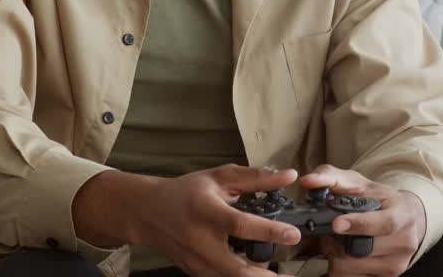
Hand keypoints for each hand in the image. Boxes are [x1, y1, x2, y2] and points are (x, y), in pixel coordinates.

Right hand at [136, 165, 301, 276]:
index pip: (240, 225)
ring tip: (278, 275)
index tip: (294, 234)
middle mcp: (201, 242)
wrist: (148, 213)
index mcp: (207, 212)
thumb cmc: (186, 192)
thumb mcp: (220, 177)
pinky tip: (257, 271)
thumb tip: (289, 176)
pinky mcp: (196, 274)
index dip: (269, 231)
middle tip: (288, 276)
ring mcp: (197, 262)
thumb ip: (256, 178)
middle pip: (237, 269)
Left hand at [298, 165, 426, 276]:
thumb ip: (332, 177)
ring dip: (337, 256)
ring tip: (339, 241)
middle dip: (338, 241)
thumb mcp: (360, 183)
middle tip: (332, 230)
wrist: (407, 219)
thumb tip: (308, 181)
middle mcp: (404, 242)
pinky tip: (346, 254)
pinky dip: (342, 268)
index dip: (359, 225)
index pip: (384, 223)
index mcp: (403, 214)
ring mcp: (396, 264)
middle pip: (362, 250)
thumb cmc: (381, 200)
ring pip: (352, 267)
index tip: (336, 224)